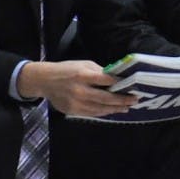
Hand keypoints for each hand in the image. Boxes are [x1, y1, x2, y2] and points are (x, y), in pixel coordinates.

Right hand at [17, 60, 135, 117]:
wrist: (45, 81)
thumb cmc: (67, 69)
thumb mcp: (83, 64)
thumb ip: (99, 71)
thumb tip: (117, 78)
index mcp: (83, 75)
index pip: (106, 80)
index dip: (120, 83)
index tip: (132, 85)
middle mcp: (80, 90)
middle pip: (105, 97)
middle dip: (122, 99)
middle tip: (134, 100)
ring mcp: (76, 102)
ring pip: (100, 108)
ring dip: (115, 108)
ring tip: (126, 107)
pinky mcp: (72, 111)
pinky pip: (92, 113)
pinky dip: (104, 112)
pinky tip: (112, 110)